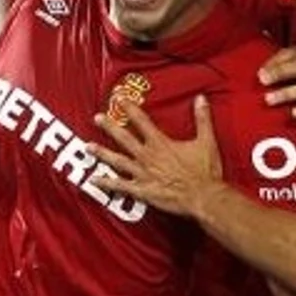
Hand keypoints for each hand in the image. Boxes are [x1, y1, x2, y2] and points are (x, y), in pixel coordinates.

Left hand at [90, 96, 223, 217]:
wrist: (203, 197)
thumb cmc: (205, 171)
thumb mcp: (206, 141)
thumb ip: (202, 118)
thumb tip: (201, 99)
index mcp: (161, 143)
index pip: (141, 120)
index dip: (129, 108)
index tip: (118, 98)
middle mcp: (148, 156)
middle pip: (124, 138)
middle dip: (109, 127)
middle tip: (96, 118)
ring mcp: (143, 174)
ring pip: (117, 160)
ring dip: (102, 152)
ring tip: (89, 146)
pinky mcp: (142, 191)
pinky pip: (120, 186)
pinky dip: (106, 183)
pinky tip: (94, 179)